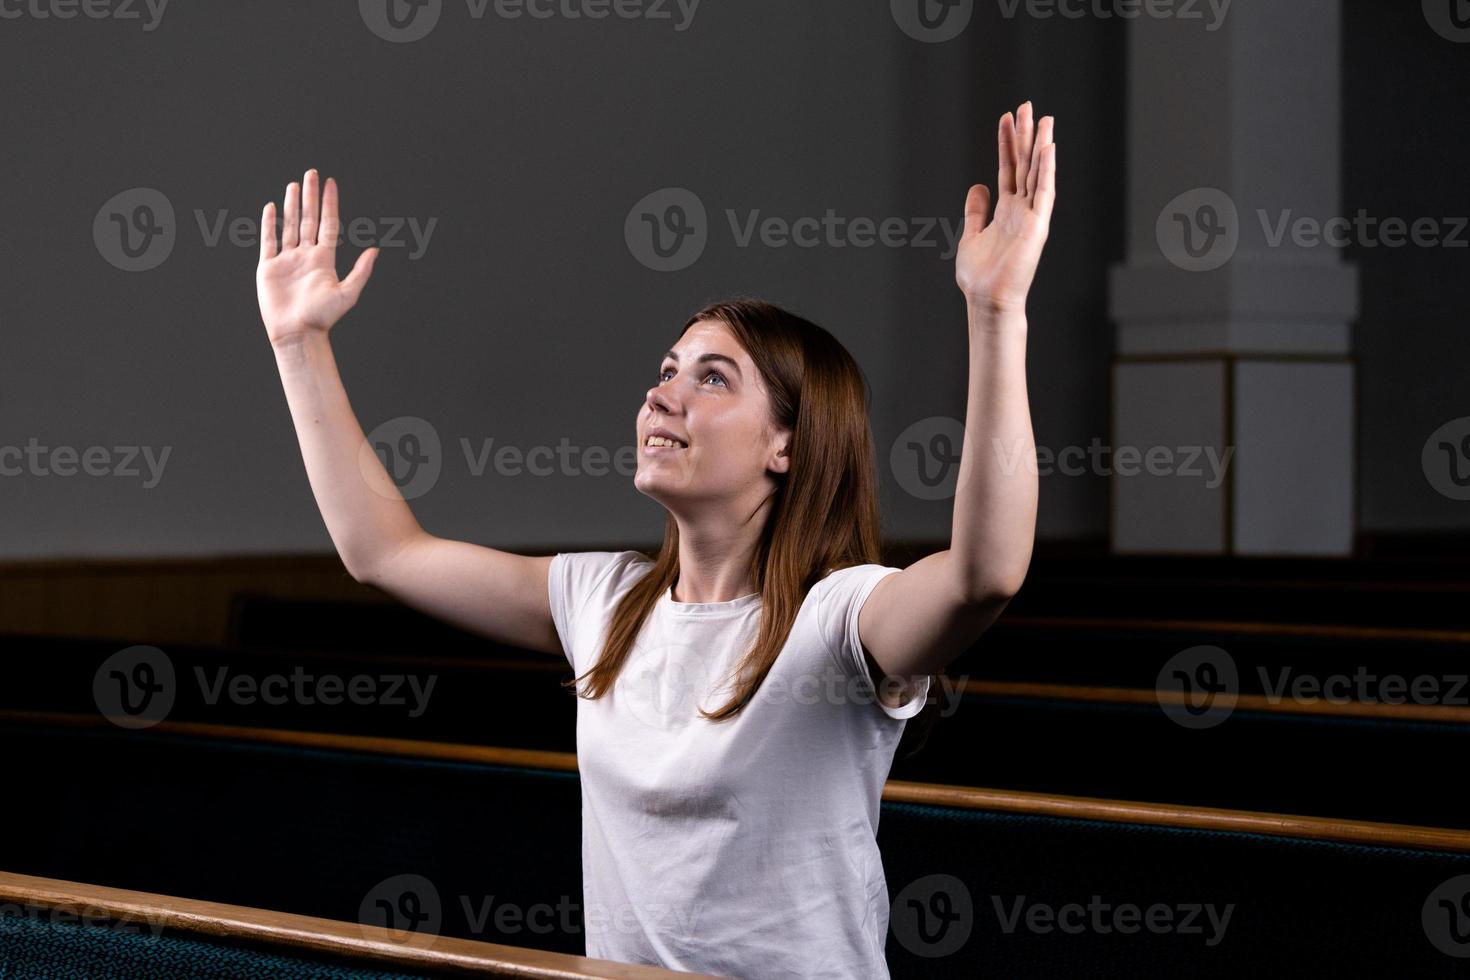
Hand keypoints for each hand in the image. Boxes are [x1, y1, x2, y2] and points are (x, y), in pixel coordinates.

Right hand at [256, 169, 378, 345]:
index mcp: (324, 259)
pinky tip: (271, 208)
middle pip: (309, 219)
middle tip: (311, 173)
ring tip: (294, 185)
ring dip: (292, 205)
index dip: (330, 203)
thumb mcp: (348, 293)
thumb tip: (375, 250)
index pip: (328, 224)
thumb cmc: (323, 317)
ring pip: (289, 226)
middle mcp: (306, 256)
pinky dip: (269, 224)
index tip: (330, 183)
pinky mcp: (268, 267)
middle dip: (310, 196)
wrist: (297, 333)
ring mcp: (287, 260)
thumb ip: (361, 271)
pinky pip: (268, 241)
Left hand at [955, 101, 1055, 314]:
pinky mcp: (1038, 225)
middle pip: (1025, 164)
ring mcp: (1032, 216)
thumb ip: (976, 211)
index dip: (1007, 143)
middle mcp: (1022, 209)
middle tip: (1027, 105)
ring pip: (1038, 172)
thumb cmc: (980, 276)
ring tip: (1044, 117)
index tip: (1007, 118)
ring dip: (1041, 145)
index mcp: (1007, 210)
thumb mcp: (971, 235)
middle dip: (1025, 135)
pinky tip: (1048, 148)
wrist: (988, 299)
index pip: (1009, 168)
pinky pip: (1045, 192)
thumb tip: (978, 186)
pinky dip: (1048, 170)